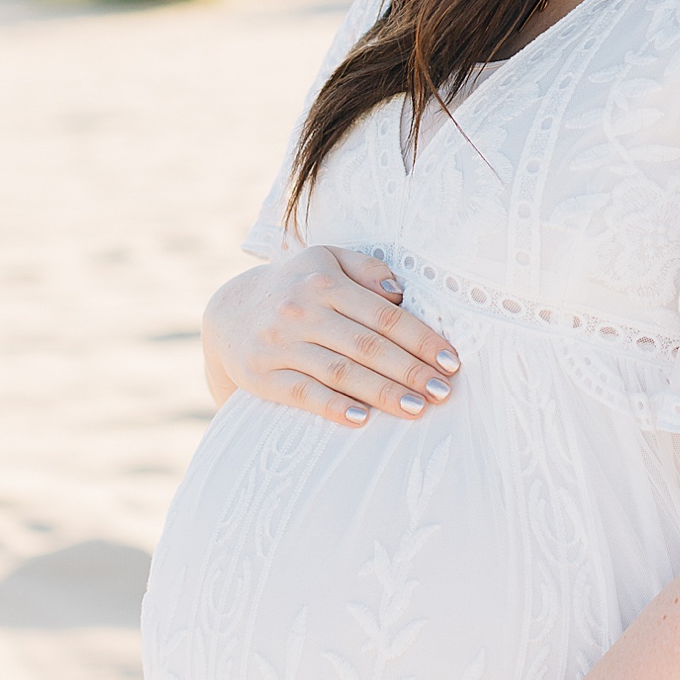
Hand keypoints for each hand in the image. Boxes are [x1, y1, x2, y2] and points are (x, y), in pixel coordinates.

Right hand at [202, 247, 460, 427]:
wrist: (228, 312)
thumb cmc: (294, 286)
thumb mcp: (325, 260)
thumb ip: (366, 269)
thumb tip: (400, 291)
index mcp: (323, 281)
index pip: (383, 315)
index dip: (421, 339)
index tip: (451, 362)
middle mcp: (301, 311)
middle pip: (367, 346)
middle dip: (410, 371)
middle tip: (443, 392)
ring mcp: (279, 344)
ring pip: (340, 372)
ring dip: (382, 393)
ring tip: (416, 409)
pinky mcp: (261, 376)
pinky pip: (302, 394)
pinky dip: (333, 407)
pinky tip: (363, 420)